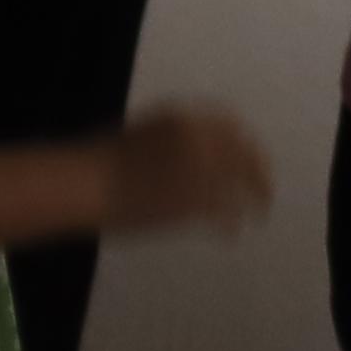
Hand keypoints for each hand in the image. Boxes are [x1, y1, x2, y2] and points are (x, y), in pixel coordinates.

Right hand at [98, 100, 276, 239]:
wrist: (85, 183)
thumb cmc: (105, 161)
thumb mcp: (148, 134)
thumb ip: (181, 141)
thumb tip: (204, 157)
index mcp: (185, 116)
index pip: (231, 125)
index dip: (245, 144)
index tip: (251, 158)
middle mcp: (200, 138)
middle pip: (245, 153)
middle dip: (258, 172)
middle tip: (264, 190)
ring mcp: (200, 168)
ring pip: (243, 183)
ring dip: (256, 198)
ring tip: (259, 214)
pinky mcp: (195, 200)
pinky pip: (226, 212)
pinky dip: (231, 224)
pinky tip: (231, 234)